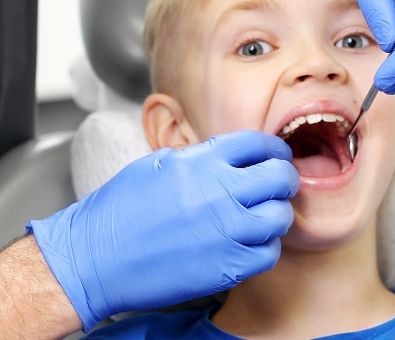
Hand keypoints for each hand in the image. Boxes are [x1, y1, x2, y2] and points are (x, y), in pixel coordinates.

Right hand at [27, 131, 297, 329]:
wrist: (94, 258)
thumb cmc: (120, 210)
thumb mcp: (159, 164)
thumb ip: (202, 157)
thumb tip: (235, 156)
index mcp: (202, 162)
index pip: (259, 144)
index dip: (274, 148)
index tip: (277, 156)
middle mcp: (219, 192)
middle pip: (280, 177)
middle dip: (284, 178)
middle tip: (278, 186)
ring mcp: (226, 231)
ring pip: (281, 217)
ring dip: (276, 215)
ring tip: (262, 218)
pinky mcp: (226, 266)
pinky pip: (269, 254)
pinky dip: (265, 248)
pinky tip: (250, 245)